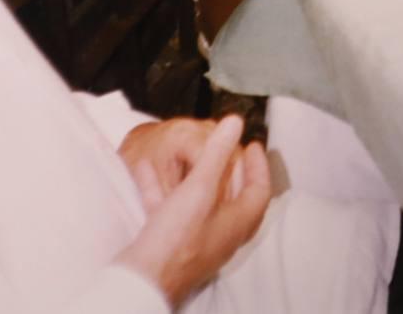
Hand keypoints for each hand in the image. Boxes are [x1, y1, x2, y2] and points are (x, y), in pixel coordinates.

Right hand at [117, 116, 270, 307]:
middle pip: (235, 197)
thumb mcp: (201, 187)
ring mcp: (198, 241)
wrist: (143, 280)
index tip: (252, 145)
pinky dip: (164, 189)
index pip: (260, 189)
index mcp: (238, 222)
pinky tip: (146, 170)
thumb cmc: (178, 238)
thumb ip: (218, 153)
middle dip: (231, 171)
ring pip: (203, 204)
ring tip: (190, 156)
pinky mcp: (173, 244)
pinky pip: (173, 210)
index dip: (258, 165)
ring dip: (197, 178)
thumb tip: (235, 123)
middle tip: (227, 150)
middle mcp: (223, 234)